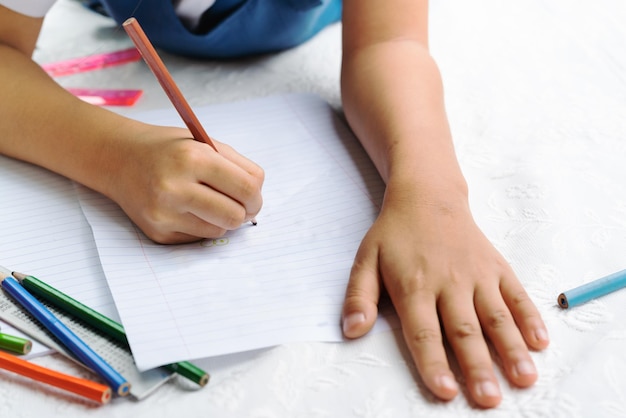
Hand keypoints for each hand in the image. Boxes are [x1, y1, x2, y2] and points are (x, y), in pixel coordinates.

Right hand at [103, 125, 263, 243]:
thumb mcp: (205, 143)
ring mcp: (164, 213)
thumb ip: (238, 167)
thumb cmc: (169, 150)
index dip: (257, 196)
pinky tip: (187, 209)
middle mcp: (175, 187)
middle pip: (235, 215)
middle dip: (244, 212)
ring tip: (209, 202)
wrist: (120, 159)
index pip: (246, 188)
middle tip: (241, 206)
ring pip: (219, 230)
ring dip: (222, 219)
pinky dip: (201, 225)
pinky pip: (199, 238)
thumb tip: (257, 197)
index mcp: (193, 158)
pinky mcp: (158, 232)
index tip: (254, 198)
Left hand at [341, 189, 548, 407]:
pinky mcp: (496, 267)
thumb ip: (358, 296)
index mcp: (414, 285)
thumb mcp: (365, 260)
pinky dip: (529, 317)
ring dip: (511, 348)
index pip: (423, 332)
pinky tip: (540, 342)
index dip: (434, 363)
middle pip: (464, 330)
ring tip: (525, 378)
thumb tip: (352, 330)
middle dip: (478, 366)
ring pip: (496, 316)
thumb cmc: (394, 233)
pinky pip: (516, 294)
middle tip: (490, 399)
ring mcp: (476, 274)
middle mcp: (448, 282)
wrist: (427, 195)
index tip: (446, 392)